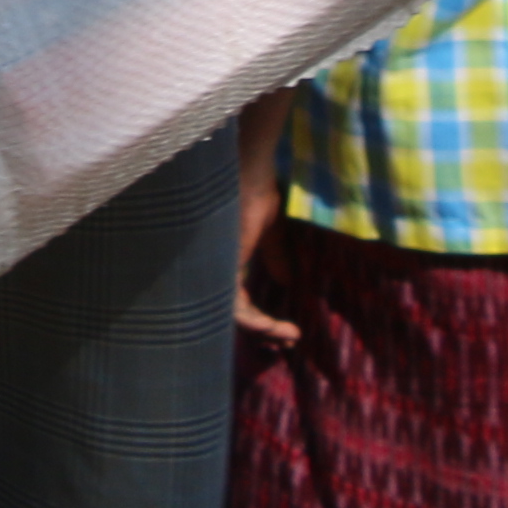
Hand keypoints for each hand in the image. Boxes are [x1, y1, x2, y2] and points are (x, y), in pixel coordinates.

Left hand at [228, 93, 300, 344]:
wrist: (246, 167)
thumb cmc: (255, 189)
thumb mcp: (270, 229)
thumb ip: (275, 256)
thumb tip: (286, 283)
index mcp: (228, 260)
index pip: (238, 303)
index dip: (262, 322)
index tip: (291, 331)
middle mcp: (217, 268)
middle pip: (235, 314)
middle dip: (263, 332)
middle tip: (289, 341)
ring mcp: (216, 267)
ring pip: (234, 315)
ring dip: (261, 330)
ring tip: (286, 335)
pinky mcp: (221, 265)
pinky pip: (233, 306)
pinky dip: (254, 321)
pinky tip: (274, 327)